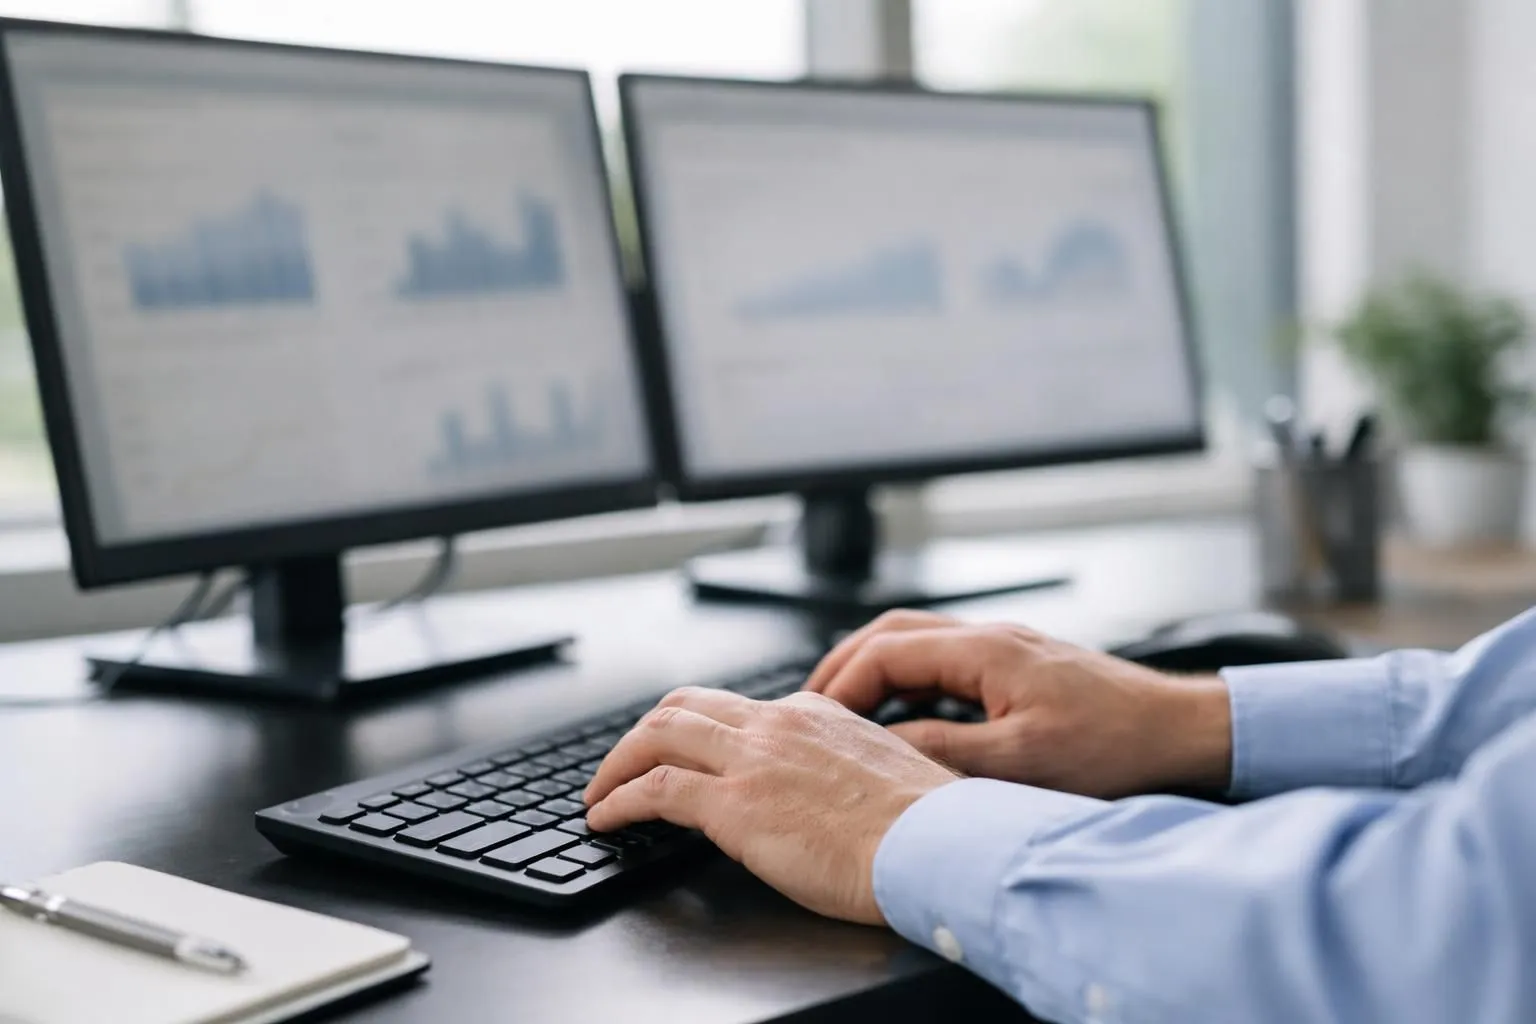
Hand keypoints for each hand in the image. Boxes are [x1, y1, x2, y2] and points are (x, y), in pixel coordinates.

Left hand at [583, 687, 957, 924]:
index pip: (740, 710)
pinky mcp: (732, 802)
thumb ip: (843, 768)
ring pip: (658, 734)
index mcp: (816, 713)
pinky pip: (653, 789)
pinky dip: (618, 799)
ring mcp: (751, 758)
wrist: (936, 844)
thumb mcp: (884, 773)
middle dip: (646, 732)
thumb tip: (827, 794)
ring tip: (600, 791)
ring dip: (619, 762)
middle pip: (686, 706)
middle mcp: (777, 722)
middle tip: (624, 763)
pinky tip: (605, 817)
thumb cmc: (925, 826)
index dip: (702, 732)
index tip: (688, 755)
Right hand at [805, 610, 1231, 797]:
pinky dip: (908, 677)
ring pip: (917, 639)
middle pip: (892, 632)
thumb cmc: (1118, 746)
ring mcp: (1007, 648)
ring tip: (843, 707)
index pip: (885, 653)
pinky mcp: (1020, 666)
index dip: (841, 687)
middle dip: (843, 666)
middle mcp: (991, 636)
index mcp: (985, 650)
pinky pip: (944, 657)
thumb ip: (944, 751)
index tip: (815, 722)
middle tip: (809, 707)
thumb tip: (883, 746)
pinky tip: (904, 711)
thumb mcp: (1021, 763)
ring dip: (874, 667)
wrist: (1183, 733)